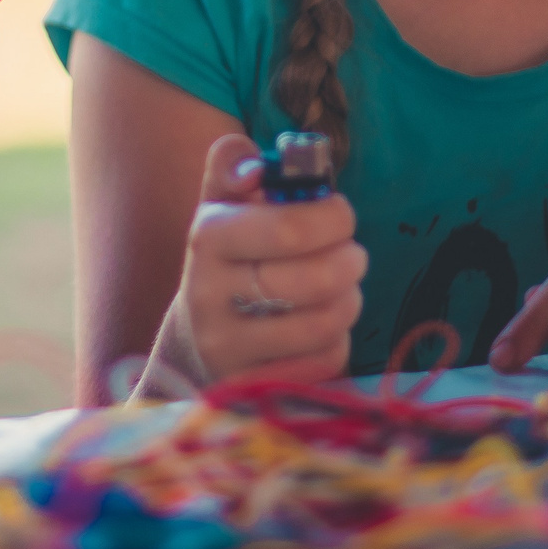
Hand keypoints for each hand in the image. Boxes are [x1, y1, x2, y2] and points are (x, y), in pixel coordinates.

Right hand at [165, 136, 364, 387]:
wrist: (192, 342)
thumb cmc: (226, 262)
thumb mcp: (220, 208)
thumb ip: (232, 168)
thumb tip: (250, 161)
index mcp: (207, 239)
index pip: (287, 227)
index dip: (332, 217)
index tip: (341, 214)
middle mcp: (209, 295)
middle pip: (313, 279)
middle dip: (351, 261)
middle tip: (354, 254)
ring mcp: (227, 348)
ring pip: (323, 323)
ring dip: (349, 300)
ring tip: (343, 288)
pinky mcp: (250, 387)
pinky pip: (322, 362)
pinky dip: (336, 341)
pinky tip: (323, 328)